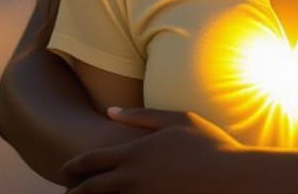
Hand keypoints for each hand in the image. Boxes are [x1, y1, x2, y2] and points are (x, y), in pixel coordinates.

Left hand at [62, 108, 245, 193]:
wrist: (232, 177)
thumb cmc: (208, 143)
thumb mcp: (176, 119)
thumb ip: (140, 116)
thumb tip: (110, 111)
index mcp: (134, 154)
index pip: (91, 161)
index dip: (74, 166)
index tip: (64, 170)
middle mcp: (132, 179)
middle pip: (91, 189)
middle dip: (75, 191)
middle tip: (66, 192)